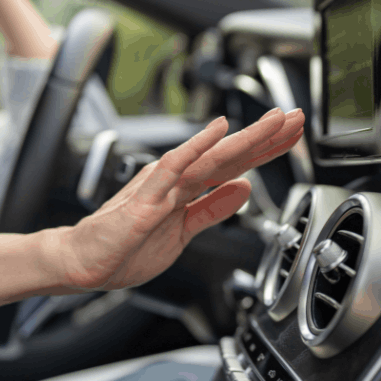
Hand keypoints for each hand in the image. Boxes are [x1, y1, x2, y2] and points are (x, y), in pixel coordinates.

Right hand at [50, 108, 305, 291]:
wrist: (83, 262)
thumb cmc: (125, 248)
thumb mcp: (184, 232)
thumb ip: (213, 209)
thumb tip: (244, 189)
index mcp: (186, 189)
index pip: (233, 165)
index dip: (265, 149)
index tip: (293, 134)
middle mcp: (176, 180)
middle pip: (229, 154)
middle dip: (265, 137)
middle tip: (297, 117)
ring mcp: (161, 187)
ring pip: (210, 156)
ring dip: (244, 138)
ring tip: (273, 122)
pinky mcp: (146, 198)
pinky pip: (174, 168)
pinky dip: (196, 148)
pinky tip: (217, 131)